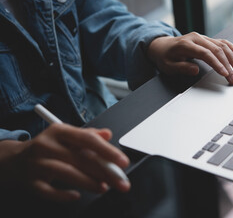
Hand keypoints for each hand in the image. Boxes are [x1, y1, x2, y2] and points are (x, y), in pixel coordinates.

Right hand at [0, 124, 129, 201]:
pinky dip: (63, 195)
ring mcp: (37, 164)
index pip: (87, 139)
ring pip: (66, 173)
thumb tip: (107, 134)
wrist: (13, 160)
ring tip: (104, 187)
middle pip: (80, 159)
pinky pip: (48, 191)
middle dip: (105, 172)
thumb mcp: (67, 136)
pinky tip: (76, 196)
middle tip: (121, 181)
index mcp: (59, 131)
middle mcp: (47, 145)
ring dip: (88, 182)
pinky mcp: (30, 181)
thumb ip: (88, 135)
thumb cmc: (48, 147)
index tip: (123, 162)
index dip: (107, 151)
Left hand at [147, 32, 232, 84]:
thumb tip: (195, 70)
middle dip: (228, 64)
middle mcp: (196, 38)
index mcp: (186, 44)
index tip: (224, 73)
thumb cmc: (165, 57)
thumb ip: (181, 67)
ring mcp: (202, 38)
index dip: (216, 63)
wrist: (162, 46)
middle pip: (217, 50)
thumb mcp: (168, 66)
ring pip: (222, 46)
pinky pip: (221, 42)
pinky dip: (232, 48)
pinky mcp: (207, 40)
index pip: (205, 53)